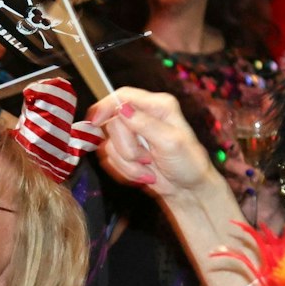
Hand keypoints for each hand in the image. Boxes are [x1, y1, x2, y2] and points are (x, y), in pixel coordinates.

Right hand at [86, 88, 212, 198]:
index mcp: (158, 106)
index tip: (96, 122)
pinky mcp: (126, 151)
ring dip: (127, 163)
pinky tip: (143, 173)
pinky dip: (125, 170)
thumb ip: (146, 124)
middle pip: (113, 123)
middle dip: (126, 148)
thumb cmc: (188, 164)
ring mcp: (133, 134)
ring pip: (109, 144)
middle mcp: (143, 116)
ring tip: (148, 168)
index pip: (123, 96)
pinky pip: (110, 158)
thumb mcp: (170, 142)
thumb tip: (123, 109)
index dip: (106, 107)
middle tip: (146, 159)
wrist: (188, 190)